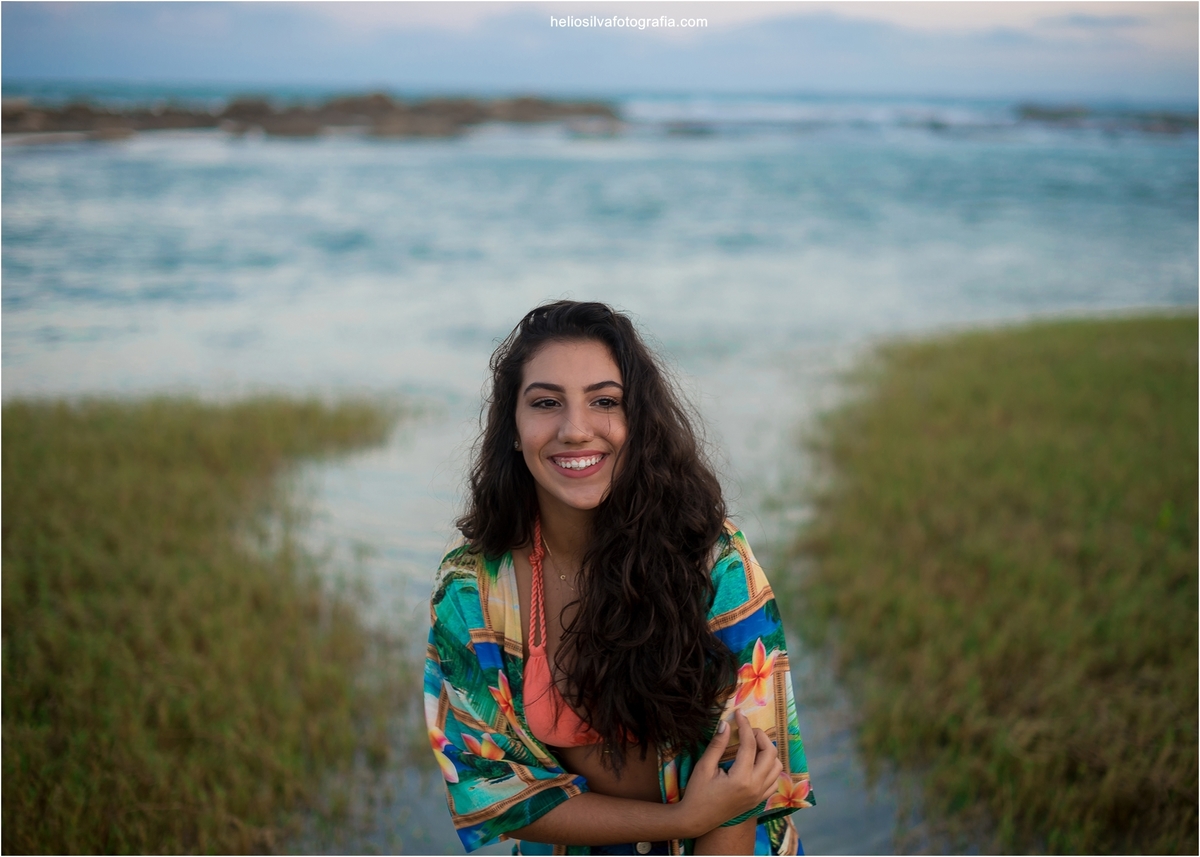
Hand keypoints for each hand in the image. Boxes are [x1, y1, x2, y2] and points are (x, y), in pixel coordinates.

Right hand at [677, 710, 782, 837]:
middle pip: (770, 753)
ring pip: (777, 766)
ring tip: (752, 744)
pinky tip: (756, 762)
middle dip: (760, 736)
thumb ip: (717, 745)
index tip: (739, 713)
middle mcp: (755, 787)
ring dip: (767, 751)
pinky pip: (774, 780)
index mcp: (741, 778)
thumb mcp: (704, 767)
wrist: (697, 820)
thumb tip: (726, 724)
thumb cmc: (697, 793)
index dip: (745, 725)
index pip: (750, 744)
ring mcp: (759, 795)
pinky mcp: (759, 800)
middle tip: (746, 729)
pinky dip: (769, 767)